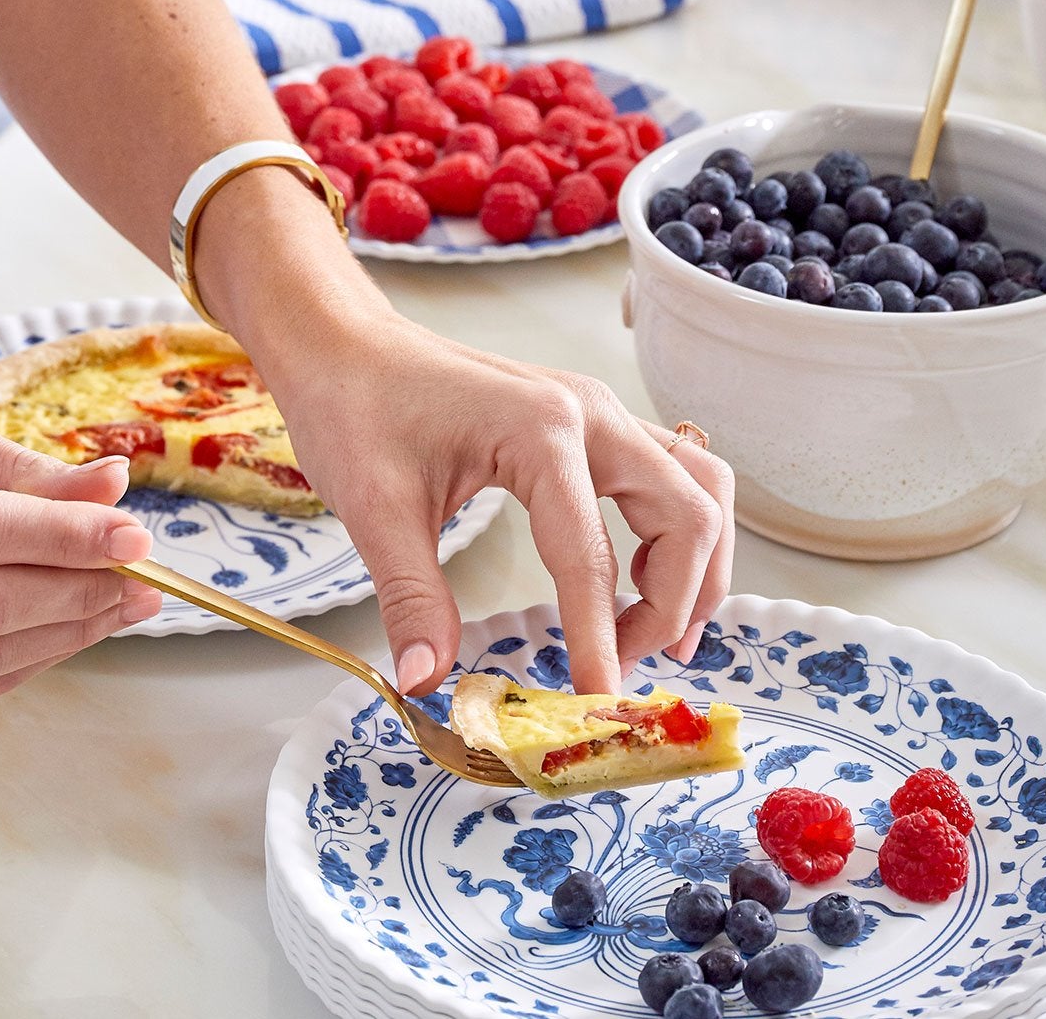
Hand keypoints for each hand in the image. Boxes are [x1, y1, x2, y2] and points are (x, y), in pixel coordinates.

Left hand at [263, 310, 734, 698]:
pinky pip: (673, 470)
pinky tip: (644, 575)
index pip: (591, 557)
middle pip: (688, 513)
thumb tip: (426, 680)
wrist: (345, 344)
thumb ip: (411, 596)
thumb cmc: (356, 407)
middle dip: (673, 602)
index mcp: (541, 431)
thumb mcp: (374, 506)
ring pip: (700, 485)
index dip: (598, 639)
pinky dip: (681, 528)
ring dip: (698, 563)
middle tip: (628, 666)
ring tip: (663, 632)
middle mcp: (589, 413)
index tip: (597, 700)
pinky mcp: (591, 419)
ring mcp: (598, 410)